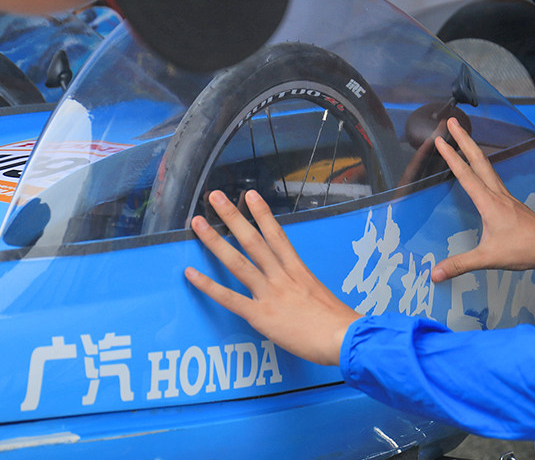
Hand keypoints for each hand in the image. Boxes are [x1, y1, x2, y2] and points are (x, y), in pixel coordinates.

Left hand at [185, 190, 361, 365]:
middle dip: (233, 217)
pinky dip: (209, 285)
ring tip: (198, 224)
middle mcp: (282, 277)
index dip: (262, 214)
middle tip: (215, 197)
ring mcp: (270, 293)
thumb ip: (307, 291)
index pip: (277, 235)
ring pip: (237, 262)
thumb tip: (300, 296)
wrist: (343, 337)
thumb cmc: (339, 324)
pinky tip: (191, 273)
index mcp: (299, 271)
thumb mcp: (323, 299)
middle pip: (253, 240)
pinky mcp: (261, 315)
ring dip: (215, 242)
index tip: (251, 196)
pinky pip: (229, 298)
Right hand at [430, 117, 534, 282]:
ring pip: (487, 166)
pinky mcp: (510, 202)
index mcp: (488, 202)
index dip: (451, 157)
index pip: (465, 175)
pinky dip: (483, 165)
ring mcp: (505, 196)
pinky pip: (493, 177)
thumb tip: (435, 274)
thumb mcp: (488, 257)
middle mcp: (496, 194)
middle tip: (452, 121)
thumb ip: (460, 264)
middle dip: (464, 139)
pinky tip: (482, 169)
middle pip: (478, 160)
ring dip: (473, 150)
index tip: (439, 140)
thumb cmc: (522, 249)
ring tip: (464, 137)